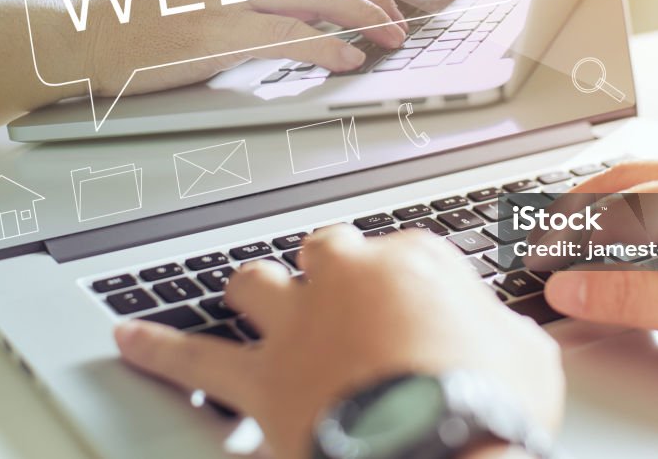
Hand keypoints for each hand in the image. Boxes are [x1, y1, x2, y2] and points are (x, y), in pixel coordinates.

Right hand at [64, 0, 408, 96]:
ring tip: (390, 38)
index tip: (385, 1)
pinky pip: (285, 37)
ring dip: (363, 17)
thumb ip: (257, 0)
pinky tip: (349, 59)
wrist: (86, 36)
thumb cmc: (149, 24)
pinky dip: (324, 47)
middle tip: (400, 23)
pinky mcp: (215, 34)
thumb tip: (313, 22)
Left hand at [115, 225, 563, 458]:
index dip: (406, 285)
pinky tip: (129, 340)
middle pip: (324, 251)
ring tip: (238, 293)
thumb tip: (498, 337)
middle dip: (327, 268)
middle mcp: (346, 283)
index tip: (413, 312)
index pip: (403, 253)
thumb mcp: (528, 360)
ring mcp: (296, 329)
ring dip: (248, 290)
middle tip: (333, 290)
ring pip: (252, 285)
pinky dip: (157, 348)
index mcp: (414, 265)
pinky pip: (190, 360)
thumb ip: (501, 332)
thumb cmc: (491, 407)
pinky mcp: (257, 385)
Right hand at [539, 161, 657, 379]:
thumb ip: (632, 297)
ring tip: (587, 214)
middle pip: (630, 175)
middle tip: (548, 224)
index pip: (610, 209)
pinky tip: (653, 223)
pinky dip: (651, 200)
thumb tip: (571, 287)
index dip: (565, 234)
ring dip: (615, 191)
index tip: (539, 257)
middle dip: (581, 197)